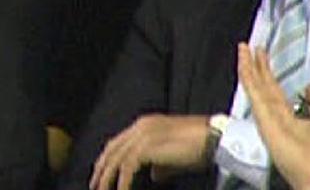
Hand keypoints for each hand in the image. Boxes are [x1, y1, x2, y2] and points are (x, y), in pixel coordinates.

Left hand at [89, 114, 209, 189]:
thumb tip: (153, 176)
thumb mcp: (175, 157)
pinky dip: (122, 181)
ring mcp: (142, 135)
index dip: (108, 159)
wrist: (214, 139)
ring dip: (107, 177)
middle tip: (94, 185)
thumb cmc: (200, 147)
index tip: (101, 174)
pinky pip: (127, 167)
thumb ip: (162, 165)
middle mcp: (139, 127)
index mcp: (144, 126)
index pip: (118, 142)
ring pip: (116, 158)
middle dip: (101, 168)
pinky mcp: (147, 146)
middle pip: (112, 149)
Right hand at [237, 43, 309, 189]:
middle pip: (261, 84)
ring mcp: (266, 115)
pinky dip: (248, 78)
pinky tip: (244, 65)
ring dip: (247, 66)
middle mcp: (273, 114)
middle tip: (248, 46)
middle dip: (255, 65)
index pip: (273, 89)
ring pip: (254, 85)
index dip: (267, 72)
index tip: (262, 56)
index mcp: (287, 115)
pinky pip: (254, 93)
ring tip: (243, 49)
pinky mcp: (263, 116)